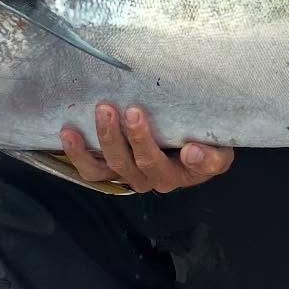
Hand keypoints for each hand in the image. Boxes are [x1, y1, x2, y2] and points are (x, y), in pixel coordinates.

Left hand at [60, 103, 233, 193]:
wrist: (189, 146)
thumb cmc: (203, 142)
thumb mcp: (220, 150)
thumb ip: (212, 157)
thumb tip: (192, 151)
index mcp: (181, 175)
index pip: (174, 168)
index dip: (182, 160)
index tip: (188, 147)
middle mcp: (152, 180)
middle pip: (137, 164)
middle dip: (133, 137)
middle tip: (132, 109)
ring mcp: (128, 176)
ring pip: (110, 167)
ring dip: (104, 139)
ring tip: (103, 111)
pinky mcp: (109, 171)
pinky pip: (91, 170)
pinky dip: (77, 153)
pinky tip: (69, 132)